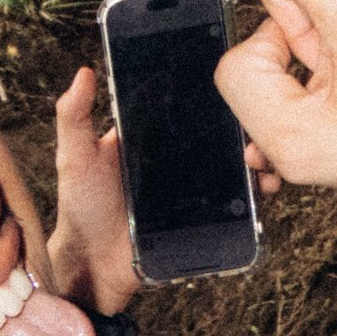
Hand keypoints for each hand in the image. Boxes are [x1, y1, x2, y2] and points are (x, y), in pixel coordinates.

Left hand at [43, 65, 282, 313]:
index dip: (214, 100)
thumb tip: (84, 72)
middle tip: (254, 132)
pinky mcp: (206, 216)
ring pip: (236, 167)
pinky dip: (255, 194)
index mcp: (151, 138)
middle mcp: (177, 159)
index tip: (236, 90)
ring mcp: (195, 188)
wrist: (96, 262)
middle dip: (245, 131)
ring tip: (260, 160)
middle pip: (221, 137)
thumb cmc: (81, 208)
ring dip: (256, 160)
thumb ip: (74, 116)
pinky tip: (262, 187)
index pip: (189, 110)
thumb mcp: (74, 156)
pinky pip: (237, 202)